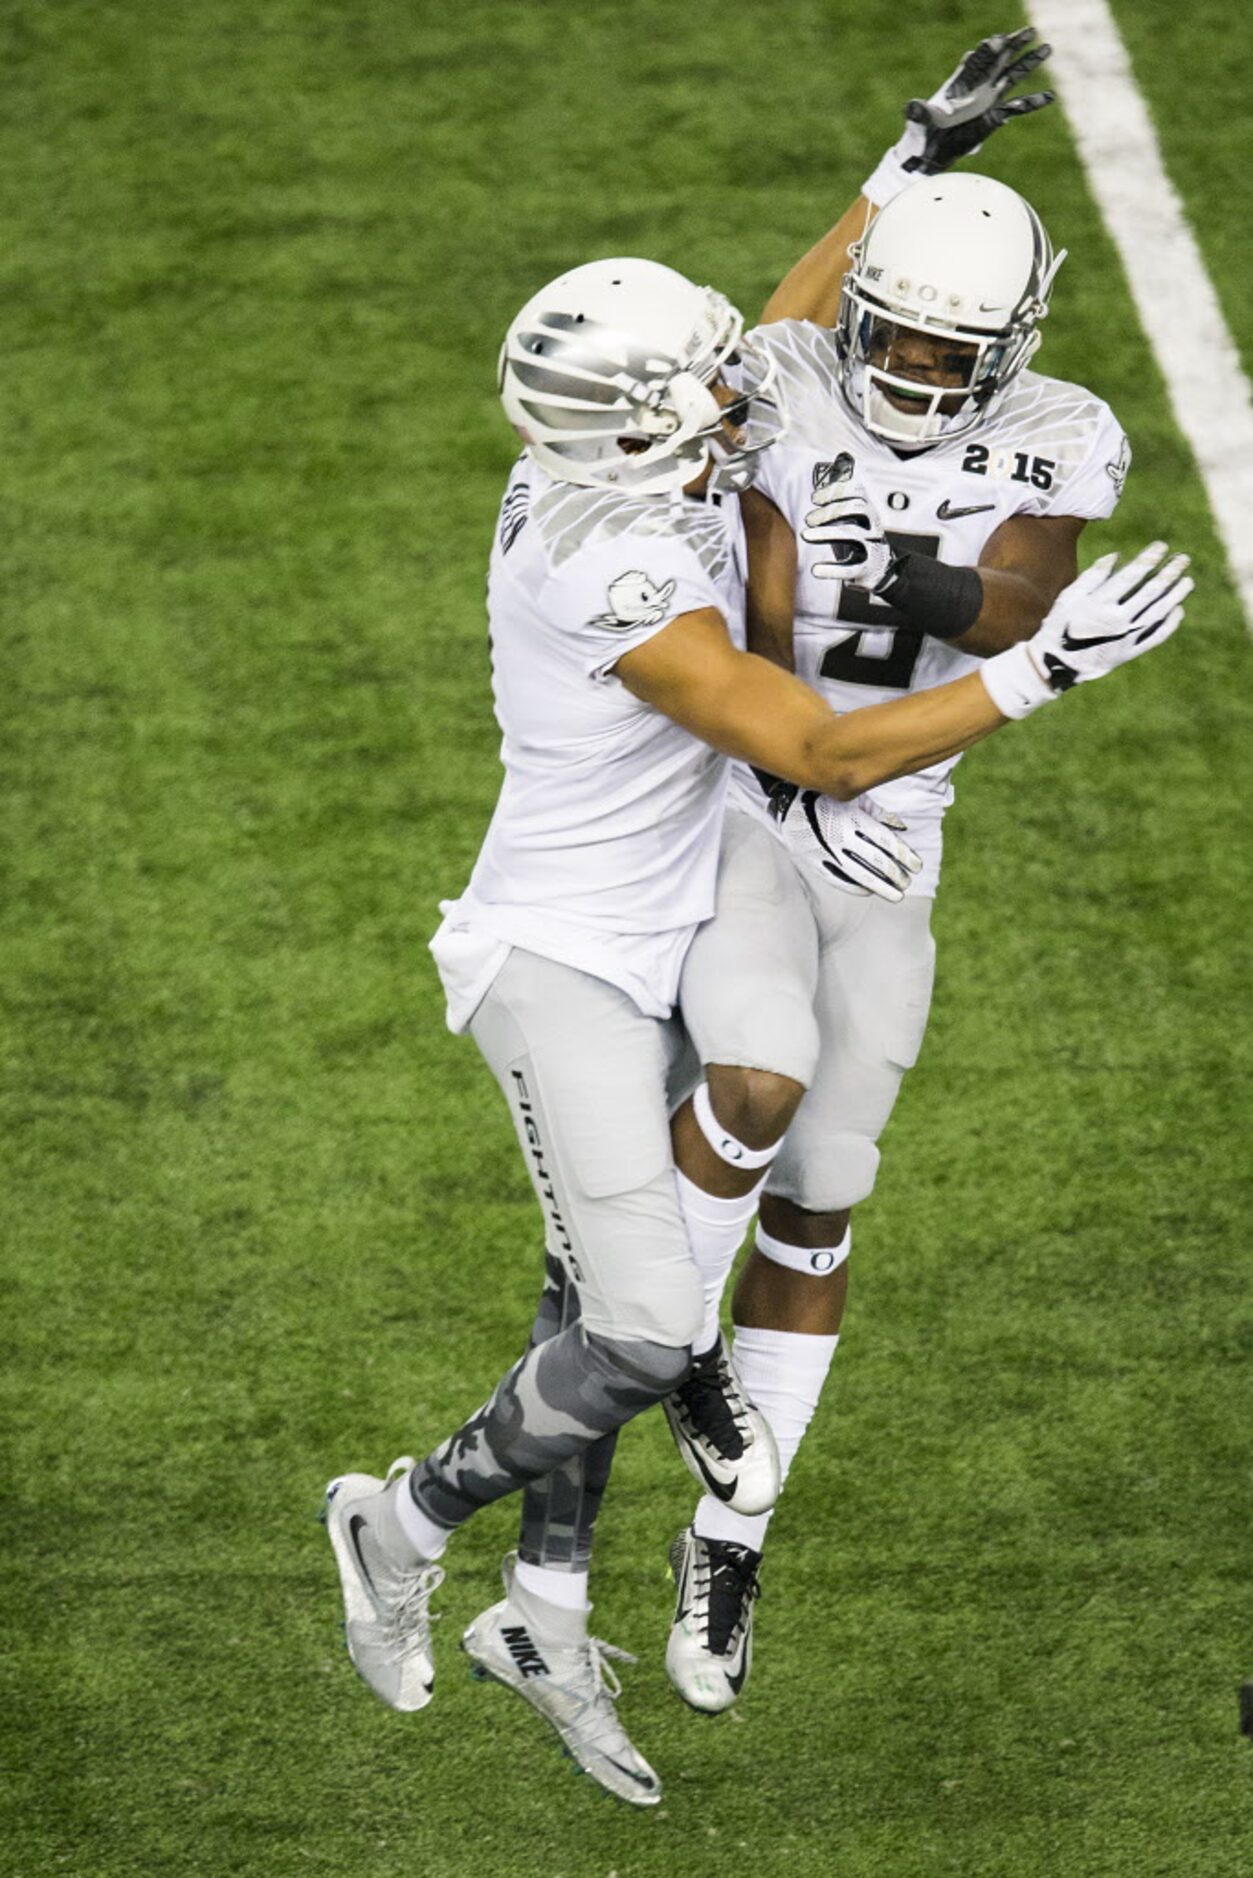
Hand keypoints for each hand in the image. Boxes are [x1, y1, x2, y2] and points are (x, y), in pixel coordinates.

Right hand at [777, 790, 922, 901]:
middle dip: (896, 875)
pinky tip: (870, 891)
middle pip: (876, 862)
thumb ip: (880, 814)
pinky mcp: (814, 861)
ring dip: (882, 887)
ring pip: (859, 875)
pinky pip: (838, 880)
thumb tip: (903, 829)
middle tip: (907, 883)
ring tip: (897, 895)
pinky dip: (855, 887)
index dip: (905, 856)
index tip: (918, 866)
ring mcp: (826, 851)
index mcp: (853, 817)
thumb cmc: (829, 797)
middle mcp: (840, 836)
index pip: (886, 842)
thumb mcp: (855, 798)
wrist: (788, 801)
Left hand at [802, 460, 894, 590]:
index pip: (857, 492)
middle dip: (830, 511)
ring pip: (853, 535)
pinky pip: (850, 569)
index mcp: (867, 510)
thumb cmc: (856, 538)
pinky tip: (815, 570)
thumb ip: (841, 493)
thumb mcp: (849, 515)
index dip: (836, 491)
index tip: (814, 498)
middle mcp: (872, 525)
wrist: (878, 568)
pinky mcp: (867, 569)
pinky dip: (832, 570)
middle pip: (857, 509)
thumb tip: (839, 458)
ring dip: (826, 534)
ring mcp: (872, 546)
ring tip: (805, 536)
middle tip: (808, 519)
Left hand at [863, 29, 1053, 204]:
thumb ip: (917, 111)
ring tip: (1047, 48)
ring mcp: (989, 98)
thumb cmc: (924, 131)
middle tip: (1030, 31)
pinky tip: (1049, 96)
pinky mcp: (996, 116)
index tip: (998, 39)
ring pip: (1013, 76)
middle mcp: (978, 85)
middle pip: (1000, 60)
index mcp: (961, 80)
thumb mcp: (919, 120)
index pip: (977, 60)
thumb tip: (910, 108)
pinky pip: (1018, 107)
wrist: (931, 150)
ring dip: (1029, 63)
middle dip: (1014, 45)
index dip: (987, 50)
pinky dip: (1033, 102)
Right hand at [1030, 542, 1191, 691]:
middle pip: (1151, 592)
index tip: (1162, 546)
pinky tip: (1178, 610)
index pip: (1132, 576)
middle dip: (1169, 572)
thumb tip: (1117, 556)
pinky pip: (1156, 636)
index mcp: (1100, 604)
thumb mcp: (1069, 597)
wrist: (1056, 665)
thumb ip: (1093, 576)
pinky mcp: (1130, 652)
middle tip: (1183, 559)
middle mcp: (1118, 620)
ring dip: (1176, 595)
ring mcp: (1127, 638)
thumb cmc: (1060, 625)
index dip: (1149, 559)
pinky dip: (1170, 623)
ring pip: (1159, 612)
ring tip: (1187, 581)